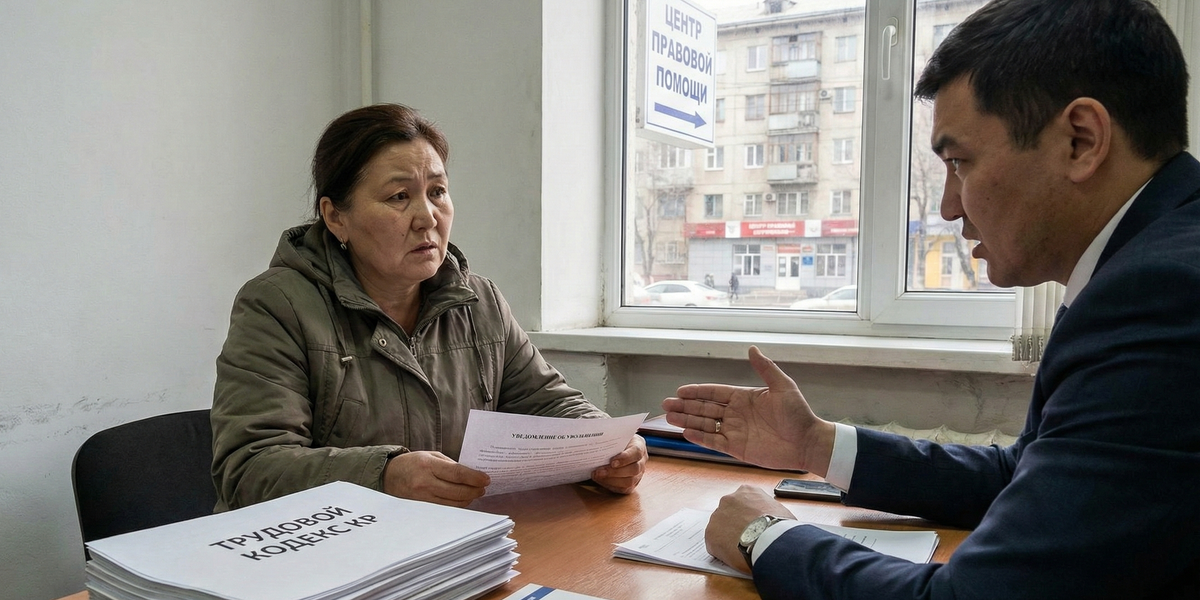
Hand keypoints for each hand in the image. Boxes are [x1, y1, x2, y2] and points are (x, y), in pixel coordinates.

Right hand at [382, 450, 489, 506]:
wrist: (388, 477)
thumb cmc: (412, 464)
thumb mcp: (430, 456)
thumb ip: (450, 465)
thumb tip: (471, 475)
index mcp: (428, 465)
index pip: (457, 473)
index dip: (474, 478)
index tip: (486, 480)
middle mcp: (424, 483)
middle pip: (457, 491)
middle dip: (474, 491)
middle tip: (483, 488)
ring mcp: (421, 498)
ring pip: (452, 504)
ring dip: (467, 500)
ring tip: (474, 494)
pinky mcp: (420, 509)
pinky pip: (443, 510)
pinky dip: (455, 506)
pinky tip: (461, 500)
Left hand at [592, 434, 647, 493]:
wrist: (616, 447)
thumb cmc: (614, 440)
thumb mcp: (614, 435)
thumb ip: (609, 437)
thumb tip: (597, 440)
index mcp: (639, 445)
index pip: (636, 452)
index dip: (625, 458)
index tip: (612, 462)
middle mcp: (642, 460)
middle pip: (634, 469)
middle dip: (614, 472)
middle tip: (599, 471)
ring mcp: (639, 473)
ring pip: (630, 481)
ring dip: (611, 480)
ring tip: (597, 476)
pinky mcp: (633, 484)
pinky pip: (624, 489)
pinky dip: (611, 486)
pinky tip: (601, 480)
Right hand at [661, 346, 835, 474]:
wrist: (808, 442)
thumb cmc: (798, 414)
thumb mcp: (783, 386)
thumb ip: (765, 368)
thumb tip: (751, 348)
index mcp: (744, 398)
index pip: (714, 393)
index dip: (697, 392)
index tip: (680, 391)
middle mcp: (736, 414)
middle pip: (705, 408)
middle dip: (685, 406)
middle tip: (666, 404)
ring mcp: (735, 431)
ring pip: (705, 425)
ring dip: (687, 421)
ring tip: (669, 417)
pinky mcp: (737, 449)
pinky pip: (714, 442)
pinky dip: (700, 438)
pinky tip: (686, 433)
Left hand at [706, 485, 794, 574]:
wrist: (770, 540)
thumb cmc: (780, 526)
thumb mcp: (780, 510)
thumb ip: (771, 511)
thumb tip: (774, 522)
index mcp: (747, 491)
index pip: (744, 502)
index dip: (749, 516)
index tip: (754, 525)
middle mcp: (728, 500)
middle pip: (729, 514)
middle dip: (736, 525)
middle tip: (748, 538)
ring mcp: (717, 517)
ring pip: (721, 529)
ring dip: (729, 538)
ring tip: (743, 549)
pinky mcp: (711, 535)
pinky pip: (715, 545)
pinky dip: (723, 552)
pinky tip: (735, 557)